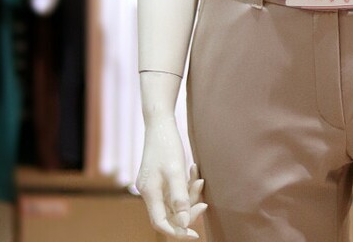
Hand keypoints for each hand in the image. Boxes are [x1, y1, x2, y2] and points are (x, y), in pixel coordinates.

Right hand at [135, 117, 207, 237]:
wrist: (159, 121)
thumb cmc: (166, 144)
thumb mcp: (175, 171)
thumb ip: (179, 198)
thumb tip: (184, 224)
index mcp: (149, 193)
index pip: (161, 223)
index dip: (177, 231)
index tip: (194, 234)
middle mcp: (148, 191)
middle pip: (168, 213)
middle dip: (187, 209)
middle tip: (204, 203)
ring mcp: (153, 184)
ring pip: (173, 200)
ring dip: (188, 194)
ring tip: (199, 179)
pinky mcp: (158, 177)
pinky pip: (173, 188)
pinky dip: (185, 184)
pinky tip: (193, 170)